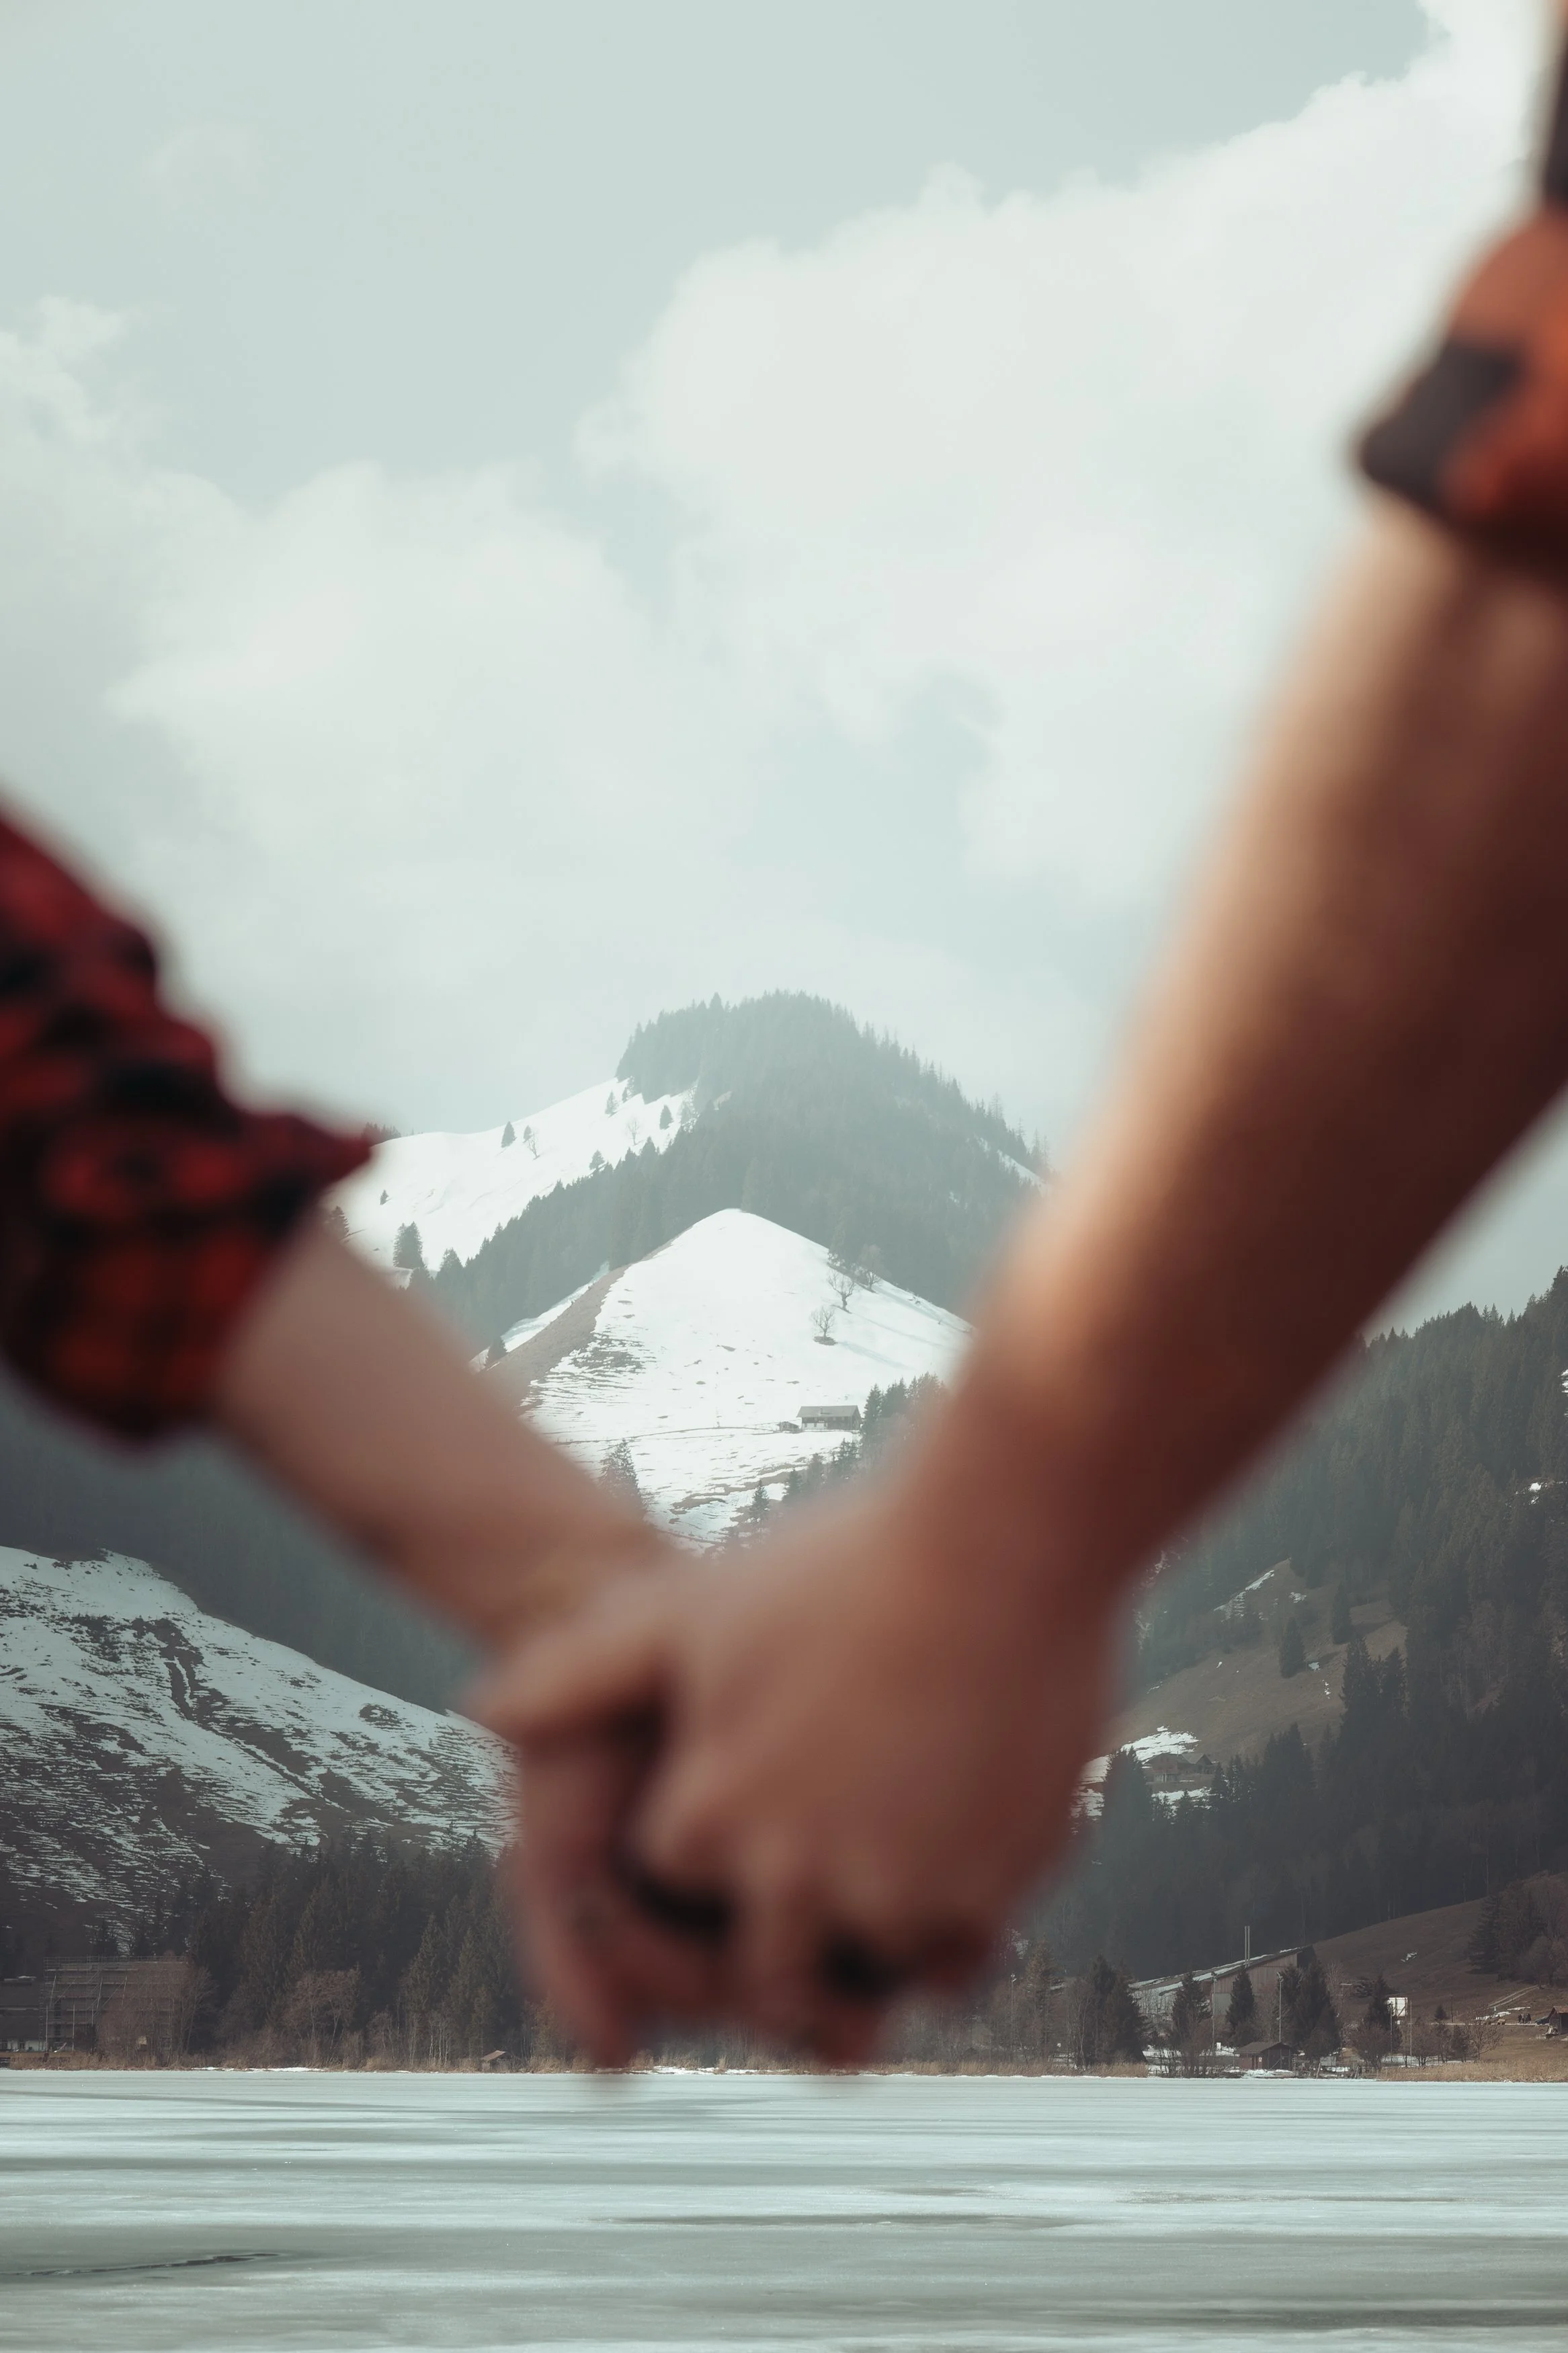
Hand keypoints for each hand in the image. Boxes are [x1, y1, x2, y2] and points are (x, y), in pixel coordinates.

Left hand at [478, 1472, 1124, 2065]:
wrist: (1001, 1539)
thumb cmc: (838, 1566)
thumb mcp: (689, 1611)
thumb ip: (578, 1673)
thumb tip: (481, 1711)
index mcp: (712, 1818)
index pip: (670, 1881)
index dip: (694, 1836)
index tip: (731, 1787)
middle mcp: (799, 1878)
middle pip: (768, 1971)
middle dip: (775, 1937)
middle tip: (809, 1867)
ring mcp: (900, 1893)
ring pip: (867, 1971)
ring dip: (865, 1940)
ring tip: (881, 1863)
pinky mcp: (995, 1890)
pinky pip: (958, 1959)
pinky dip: (947, 1932)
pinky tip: (948, 1858)